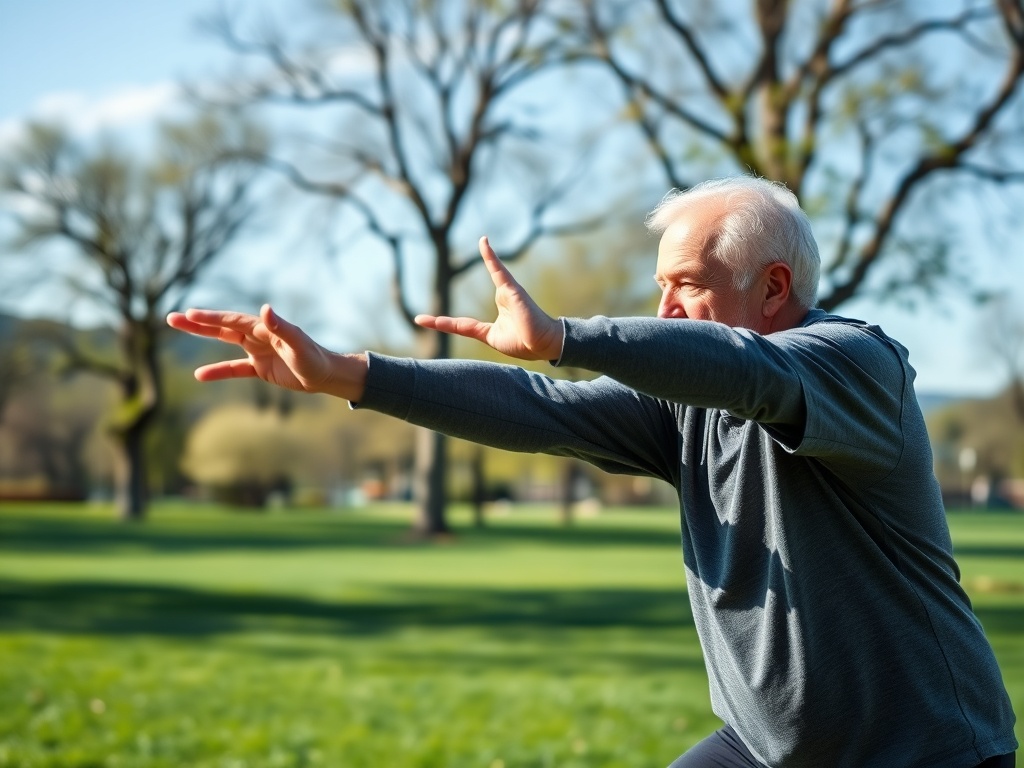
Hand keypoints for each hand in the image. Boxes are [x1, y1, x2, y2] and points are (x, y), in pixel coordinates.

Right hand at [166, 304, 366, 400]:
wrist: (325, 375)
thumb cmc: (314, 358)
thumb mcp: (297, 344)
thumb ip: (282, 327)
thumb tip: (265, 309)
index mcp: (265, 328)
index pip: (232, 322)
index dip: (211, 318)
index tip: (190, 314)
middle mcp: (258, 336)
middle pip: (222, 328)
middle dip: (198, 323)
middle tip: (172, 318)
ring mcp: (257, 351)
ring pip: (224, 342)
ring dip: (203, 338)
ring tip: (179, 332)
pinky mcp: (260, 368)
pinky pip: (234, 368)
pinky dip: (218, 371)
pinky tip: (200, 374)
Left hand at [415, 236, 564, 360]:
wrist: (543, 344)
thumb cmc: (522, 343)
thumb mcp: (492, 337)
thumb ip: (473, 329)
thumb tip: (454, 325)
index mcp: (491, 322)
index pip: (461, 323)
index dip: (441, 322)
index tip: (421, 320)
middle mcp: (499, 301)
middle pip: (478, 285)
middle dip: (469, 280)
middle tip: (447, 280)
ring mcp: (506, 294)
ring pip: (492, 273)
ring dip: (488, 255)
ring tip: (483, 239)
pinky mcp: (512, 290)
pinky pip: (499, 269)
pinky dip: (492, 255)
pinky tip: (485, 241)